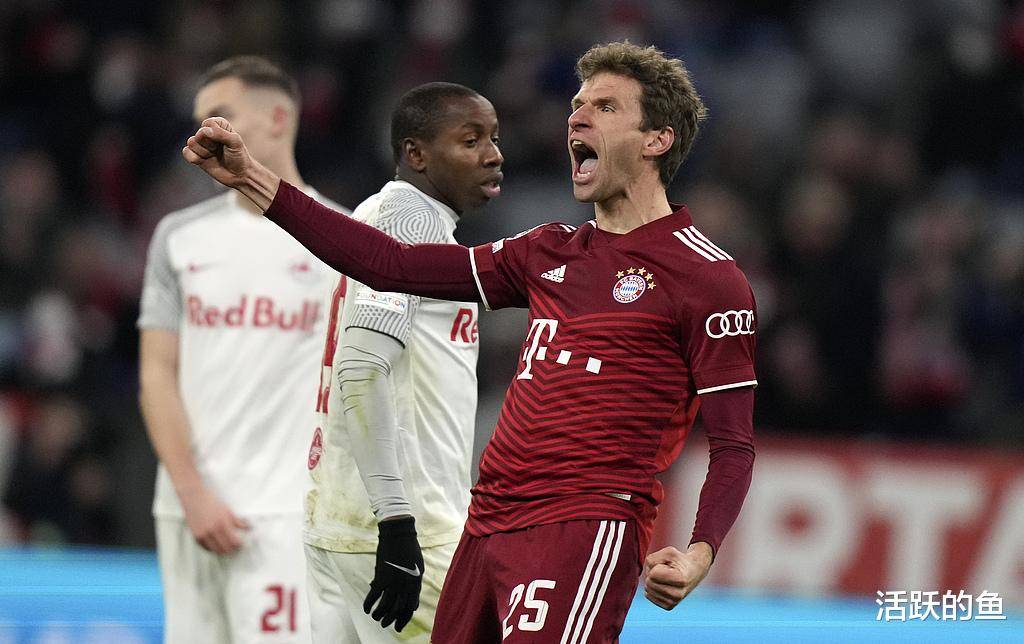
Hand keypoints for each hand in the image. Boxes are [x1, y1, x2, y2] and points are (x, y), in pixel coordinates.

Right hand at [179, 485, 249, 554]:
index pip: (235, 542)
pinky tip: (217, 546)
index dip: (240, 545)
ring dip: (223, 551)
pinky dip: (213, 549)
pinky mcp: (196, 536)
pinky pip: (206, 548)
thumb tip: (249, 527)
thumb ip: (238, 521)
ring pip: (216, 551)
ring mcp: (203, 535)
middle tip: (237, 548)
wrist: (194, 498)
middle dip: (233, 550)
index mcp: (222, 523)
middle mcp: (212, 531)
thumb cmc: (211, 501)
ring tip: (228, 548)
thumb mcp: (227, 510)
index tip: (243, 544)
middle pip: (226, 549)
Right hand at [182, 117, 253, 187]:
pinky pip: (186, 152)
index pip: (207, 123)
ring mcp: (201, 144)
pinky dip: (195, 158)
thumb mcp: (235, 143)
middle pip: (198, 134)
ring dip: (204, 152)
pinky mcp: (195, 155)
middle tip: (219, 150)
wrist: (239, 175)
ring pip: (191, 142)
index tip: (225, 142)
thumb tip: (204, 131)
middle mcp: (208, 132)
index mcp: (218, 124)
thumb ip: (221, 134)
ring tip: (214, 156)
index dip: (215, 134)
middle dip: (210, 145)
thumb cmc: (239, 156)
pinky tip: (205, 160)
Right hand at [363, 516, 422, 631]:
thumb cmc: (410, 551)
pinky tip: (366, 609)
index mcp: (415, 583)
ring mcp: (393, 581)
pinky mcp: (382, 576)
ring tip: (375, 618)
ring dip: (379, 614)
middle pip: (397, 609)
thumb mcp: (418, 570)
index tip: (398, 627)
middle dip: (390, 620)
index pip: (410, 608)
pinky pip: (374, 595)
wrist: (399, 535)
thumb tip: (413, 606)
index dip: (404, 619)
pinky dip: (369, 604)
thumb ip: (416, 588)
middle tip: (385, 625)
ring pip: (385, 605)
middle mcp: (405, 585)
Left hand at [642, 542, 712, 609]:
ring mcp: (674, 602)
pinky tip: (664, 585)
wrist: (694, 572)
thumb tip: (647, 576)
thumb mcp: (668, 552)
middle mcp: (678, 594)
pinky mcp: (669, 606)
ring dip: (653, 581)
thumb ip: (652, 559)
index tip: (668, 566)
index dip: (656, 566)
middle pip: (649, 583)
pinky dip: (652, 588)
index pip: (652, 574)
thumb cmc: (679, 560)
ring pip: (648, 590)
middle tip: (665, 570)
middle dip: (653, 573)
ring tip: (665, 577)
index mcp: (680, 580)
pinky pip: (649, 596)